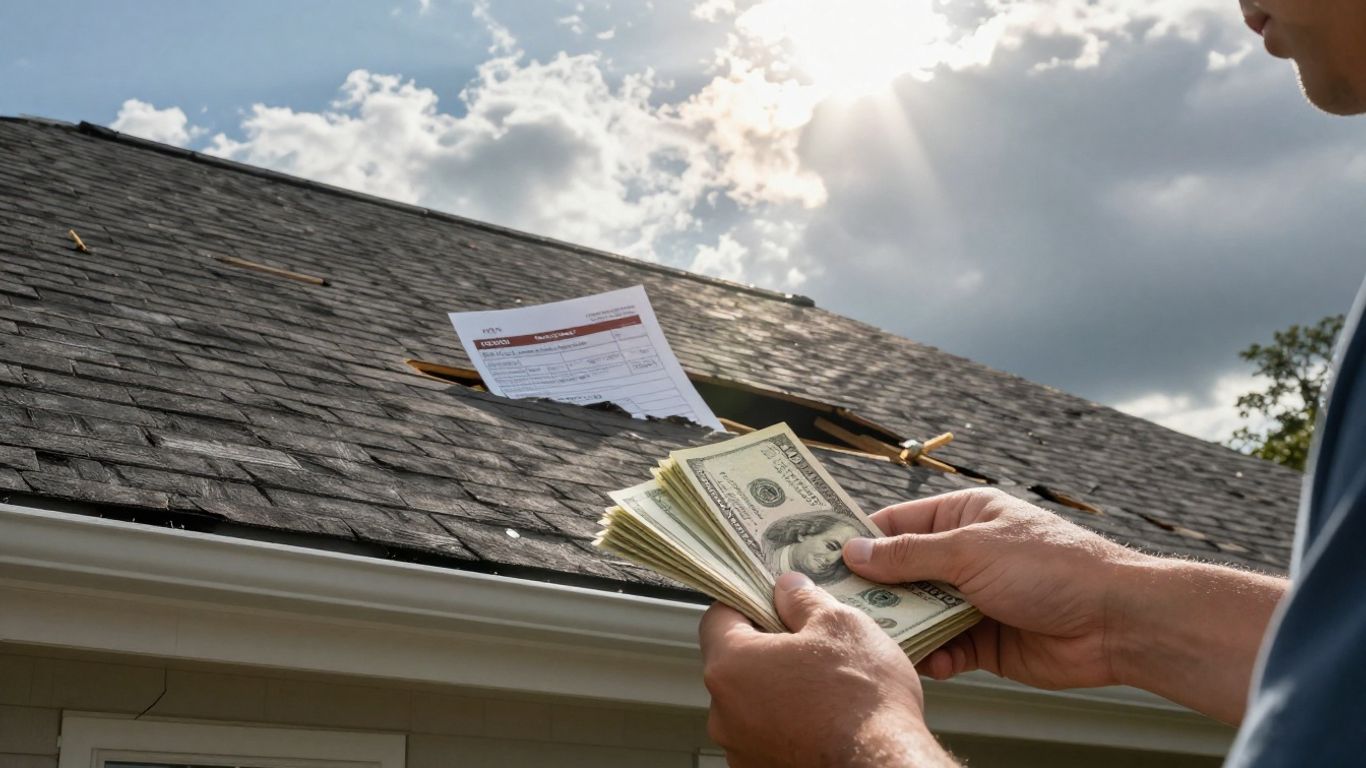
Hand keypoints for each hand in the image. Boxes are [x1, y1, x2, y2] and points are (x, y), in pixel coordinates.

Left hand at [699, 571, 955, 767]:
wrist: (886, 765)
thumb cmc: (863, 700)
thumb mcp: (840, 624)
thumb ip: (803, 600)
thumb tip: (788, 589)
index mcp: (731, 666)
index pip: (717, 618)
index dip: (746, 603)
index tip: (772, 602)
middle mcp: (723, 713)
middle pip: (734, 664)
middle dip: (767, 650)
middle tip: (809, 645)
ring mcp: (740, 749)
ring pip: (750, 703)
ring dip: (777, 690)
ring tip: (823, 688)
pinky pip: (766, 736)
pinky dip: (787, 725)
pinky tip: (824, 720)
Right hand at [842, 488, 1286, 723]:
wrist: (1115, 621)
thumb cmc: (1053, 567)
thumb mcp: (970, 550)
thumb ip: (908, 555)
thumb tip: (854, 552)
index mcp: (962, 517)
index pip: (896, 524)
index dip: (857, 539)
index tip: (816, 555)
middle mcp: (965, 556)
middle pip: (901, 572)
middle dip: (872, 590)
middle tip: (833, 604)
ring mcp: (974, 599)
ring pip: (919, 613)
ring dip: (902, 626)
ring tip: (877, 637)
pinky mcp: (985, 641)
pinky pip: (944, 647)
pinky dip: (934, 654)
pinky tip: (929, 660)